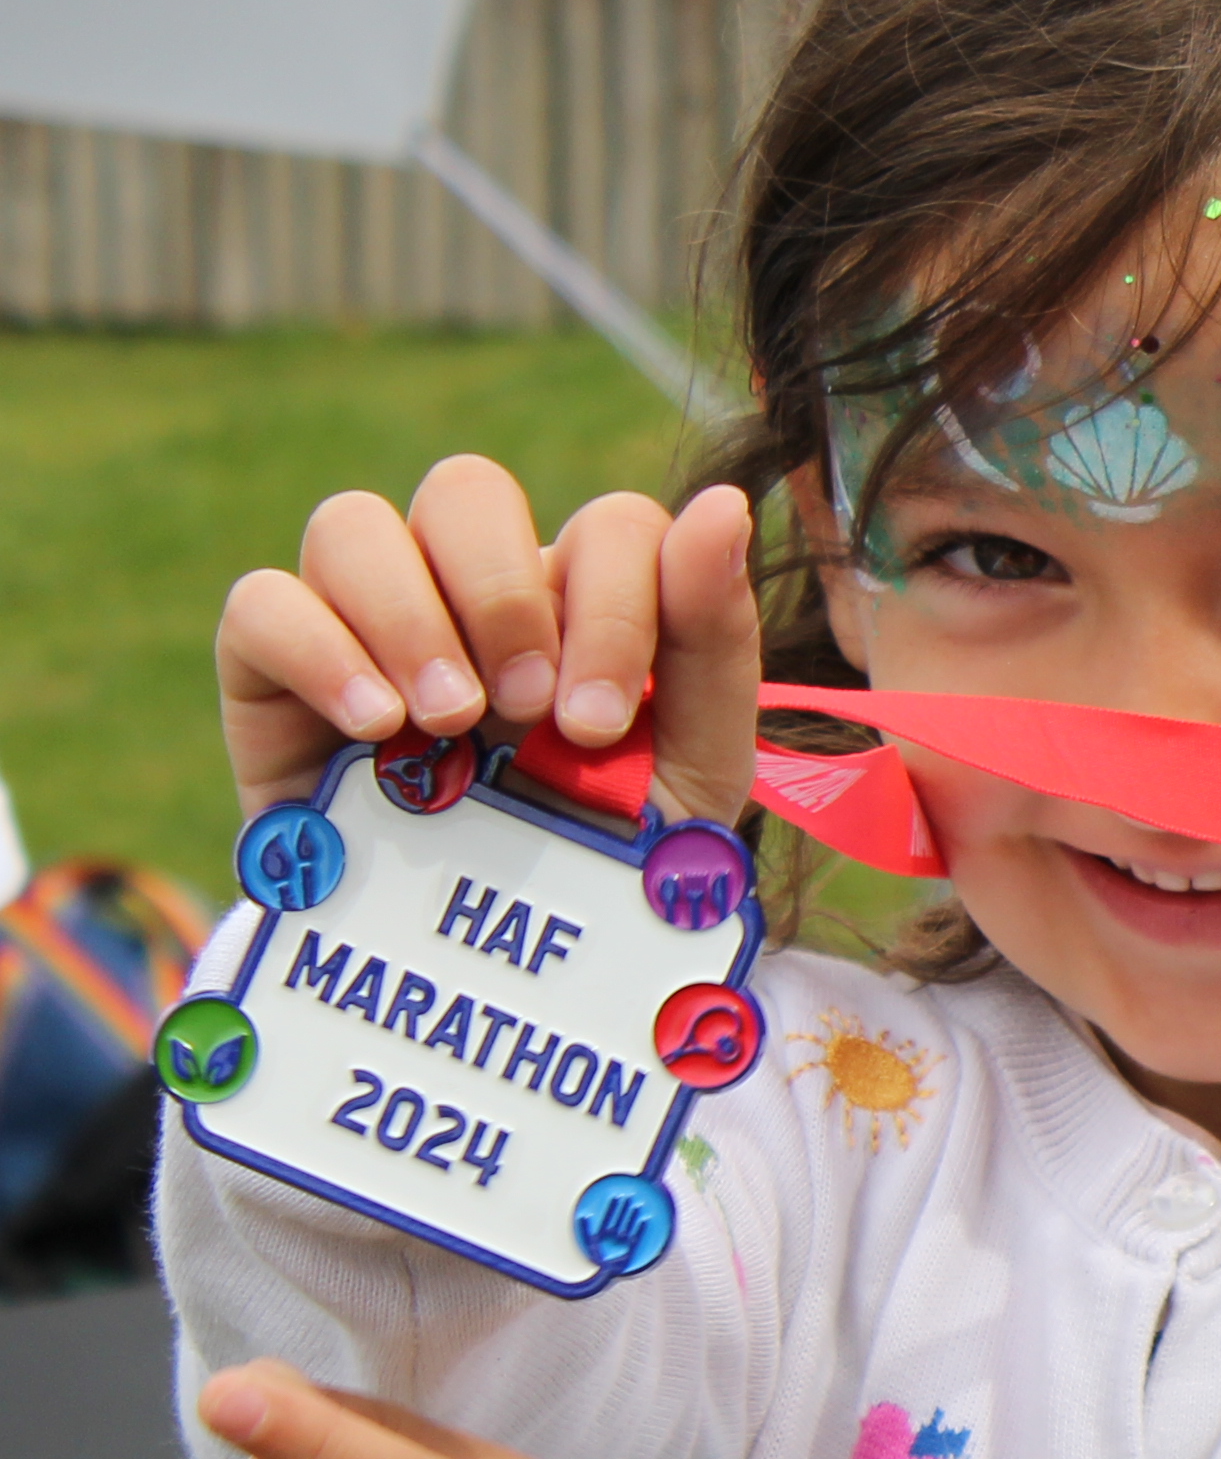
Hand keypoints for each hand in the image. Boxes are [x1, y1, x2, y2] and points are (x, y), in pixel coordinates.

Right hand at [216, 460, 762, 820]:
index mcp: (580, 598)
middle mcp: (467, 591)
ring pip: (352, 525)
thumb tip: (721, 501)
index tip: (603, 727)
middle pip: (464, 489)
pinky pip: (260, 603)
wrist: (500, 969)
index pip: (605, 525)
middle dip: (505, 593)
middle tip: (528, 710)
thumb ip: (713, 636)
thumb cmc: (603, 856)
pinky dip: (317, 647)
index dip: (617, 605)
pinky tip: (375, 724)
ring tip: (450, 721)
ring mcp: (364, 625)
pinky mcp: (270, 679)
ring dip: (410, 614)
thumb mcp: (692, 765)